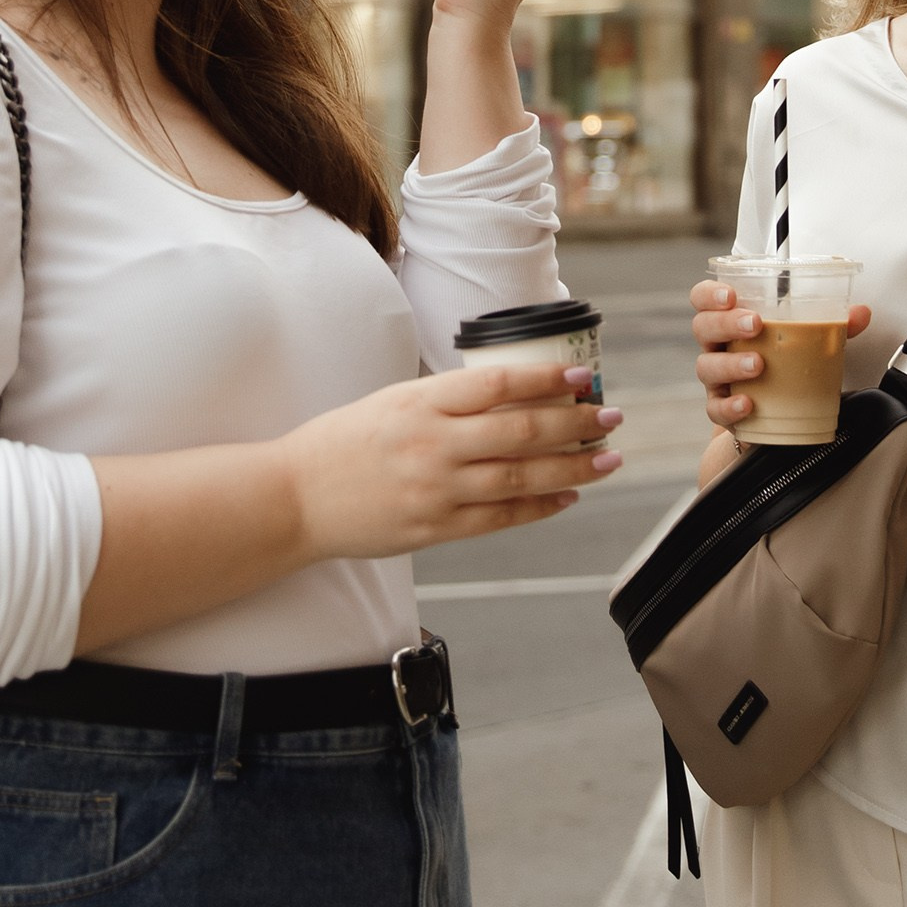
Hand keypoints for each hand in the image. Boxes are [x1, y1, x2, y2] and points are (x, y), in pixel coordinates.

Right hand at [284, 358, 622, 561]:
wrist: (296, 499)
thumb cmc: (344, 444)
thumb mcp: (392, 402)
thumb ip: (447, 400)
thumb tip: (513, 394)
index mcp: (420, 402)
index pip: (498, 384)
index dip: (547, 380)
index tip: (583, 377)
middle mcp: (432, 444)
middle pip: (521, 431)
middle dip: (576, 424)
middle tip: (610, 416)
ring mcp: (435, 490)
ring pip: (521, 477)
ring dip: (573, 467)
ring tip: (606, 458)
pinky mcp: (435, 528)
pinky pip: (501, 518)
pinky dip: (541, 505)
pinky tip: (568, 495)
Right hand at [693, 285, 873, 431]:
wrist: (777, 419)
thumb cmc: (784, 368)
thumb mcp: (807, 343)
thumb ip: (834, 326)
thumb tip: (861, 312)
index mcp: (731, 323)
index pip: (704, 299)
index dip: (710, 293)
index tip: (731, 294)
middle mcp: (718, 348)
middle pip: (703, 327)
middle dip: (726, 322)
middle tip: (756, 325)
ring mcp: (717, 381)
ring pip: (707, 367)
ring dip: (731, 363)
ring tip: (758, 365)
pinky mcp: (722, 411)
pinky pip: (716, 409)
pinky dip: (730, 406)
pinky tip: (748, 403)